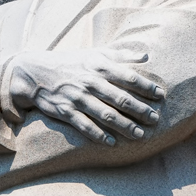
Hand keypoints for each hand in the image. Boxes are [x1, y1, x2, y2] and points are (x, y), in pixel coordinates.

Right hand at [7, 48, 164, 144]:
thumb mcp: (95, 53)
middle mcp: (90, 82)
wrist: (35, 72)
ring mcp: (78, 98)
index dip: (146, 87)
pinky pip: (85, 125)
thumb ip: (121, 54)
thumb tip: (146, 56)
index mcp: (99, 66)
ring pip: (106, 115)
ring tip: (140, 135)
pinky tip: (112, 143)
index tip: (161, 95)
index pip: (129, 77)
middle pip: (121, 99)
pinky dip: (98, 135)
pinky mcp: (65, 111)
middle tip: (156, 119)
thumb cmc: (70, 62)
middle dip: (141, 110)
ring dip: (125, 126)